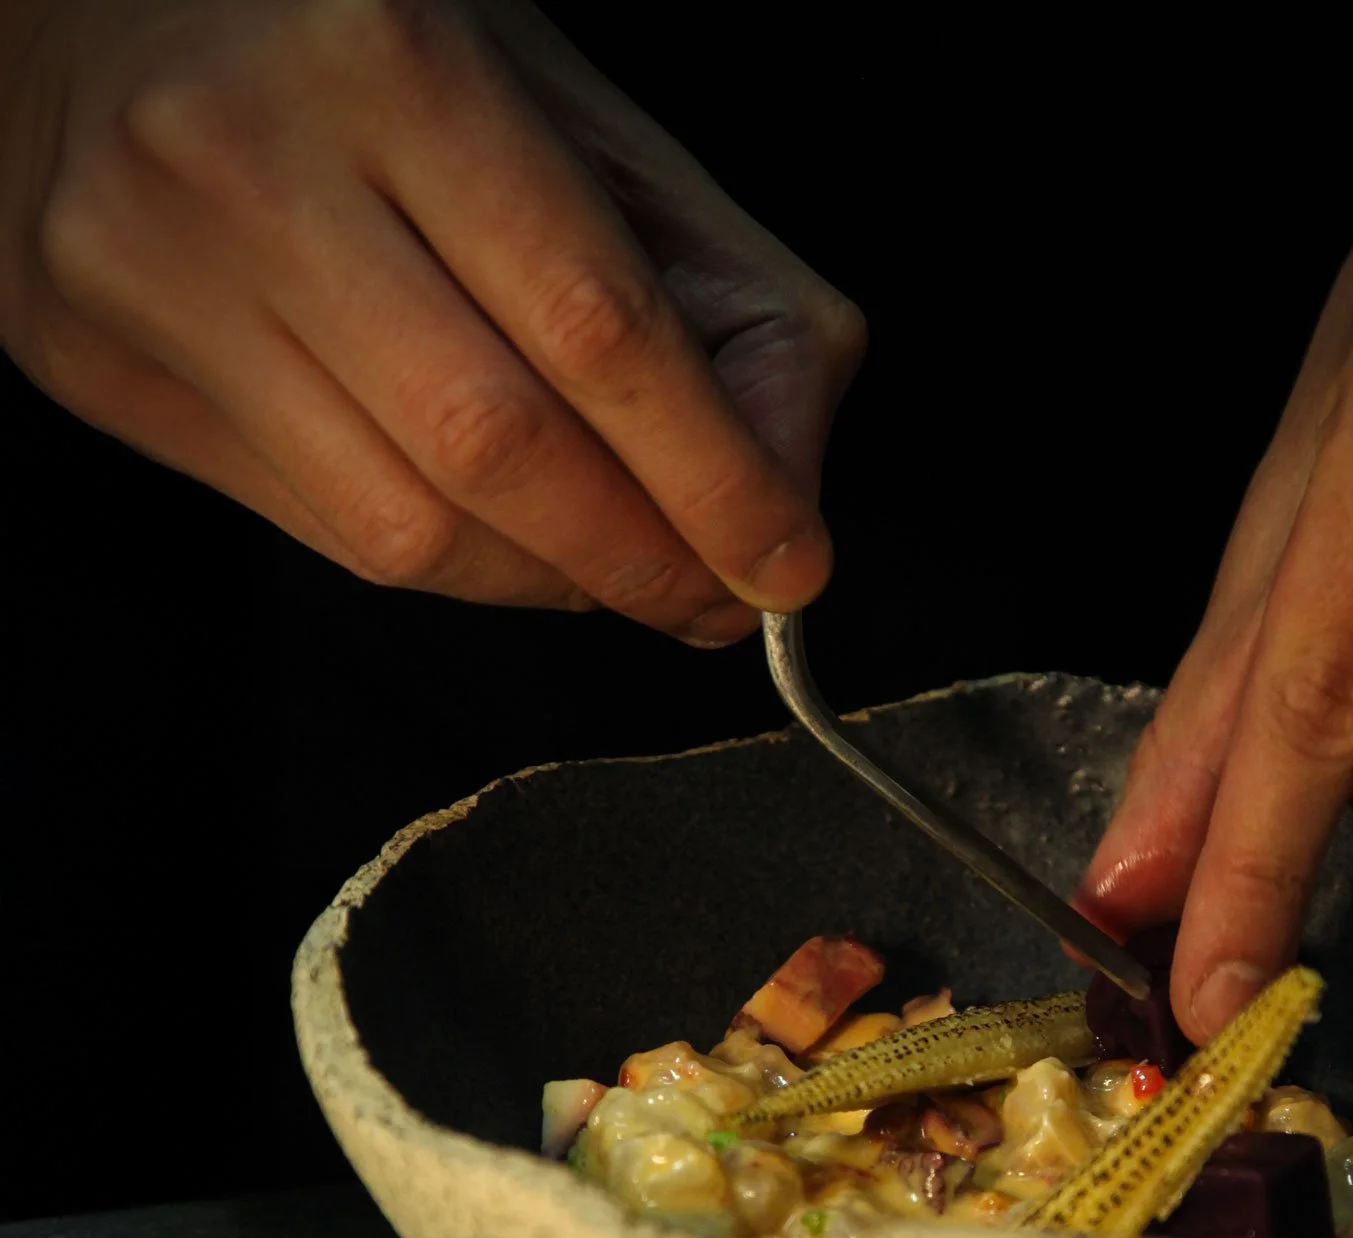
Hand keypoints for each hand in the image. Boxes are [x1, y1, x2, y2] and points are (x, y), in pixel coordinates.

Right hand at [0, 0, 864, 640]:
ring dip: (552, 581)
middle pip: (494, 449)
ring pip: (404, 528)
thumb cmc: (385, 58)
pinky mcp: (91, 358)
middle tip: (717, 592)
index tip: (790, 566)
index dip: (713, 480)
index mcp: (392, 56)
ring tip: (615, 558)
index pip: (595, 328)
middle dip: (641, 559)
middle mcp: (243, 159)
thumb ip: (725, 302)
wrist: (114, 3)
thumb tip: (784, 502)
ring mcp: (142, 267)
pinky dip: (454, 563)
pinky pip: (324, 533)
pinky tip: (501, 527)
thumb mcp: (586, 125)